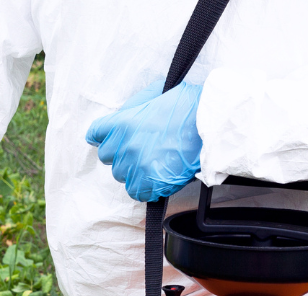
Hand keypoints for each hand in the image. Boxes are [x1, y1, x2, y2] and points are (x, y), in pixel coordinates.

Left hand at [86, 79, 202, 202]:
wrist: (212, 124)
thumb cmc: (188, 105)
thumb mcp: (157, 92)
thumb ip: (134, 107)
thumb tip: (120, 116)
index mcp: (123, 123)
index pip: (95, 134)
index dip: (103, 135)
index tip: (109, 137)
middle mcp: (125, 146)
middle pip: (108, 157)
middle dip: (121, 152)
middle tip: (142, 146)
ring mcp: (136, 167)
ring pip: (122, 175)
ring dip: (134, 169)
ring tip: (155, 158)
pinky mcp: (149, 184)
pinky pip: (136, 191)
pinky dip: (146, 186)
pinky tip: (158, 174)